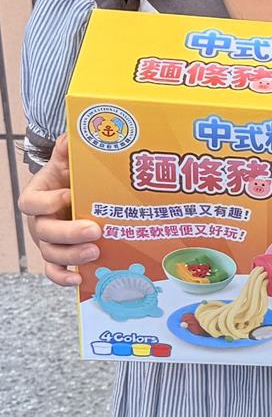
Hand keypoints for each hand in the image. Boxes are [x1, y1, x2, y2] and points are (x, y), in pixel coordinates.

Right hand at [18, 135, 100, 288]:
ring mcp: (47, 242)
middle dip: (69, 233)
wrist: (69, 194)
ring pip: (51, 254)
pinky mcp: (58, 257)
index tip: (68, 194)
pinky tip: (80, 280)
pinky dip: (64, 278)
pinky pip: (54, 272)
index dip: (47, 201)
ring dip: (72, 256)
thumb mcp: (66, 163)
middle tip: (94, 230)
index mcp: (37, 197)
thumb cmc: (68, 179)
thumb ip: (67, 151)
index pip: (30, 203)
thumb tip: (70, 136)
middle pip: (44, 232)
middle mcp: (39, 222)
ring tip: (95, 252)